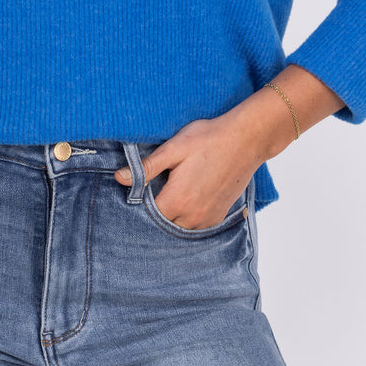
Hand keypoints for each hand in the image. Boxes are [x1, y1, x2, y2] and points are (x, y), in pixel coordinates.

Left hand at [113, 111, 269, 230]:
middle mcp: (193, 215)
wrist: (246, 139)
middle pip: (163, 223)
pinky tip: (188, 198)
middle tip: (158, 188)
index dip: (141, 201)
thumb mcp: (173, 149)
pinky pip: (197, 225)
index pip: (148, 213)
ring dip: (173, 215)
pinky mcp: (219, 215)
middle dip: (157, 209)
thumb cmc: (208, 139)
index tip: (141, 188)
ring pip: (180, 226)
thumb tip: (119, 178)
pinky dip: (188, 217)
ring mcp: (208, 217)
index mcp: (177, 199)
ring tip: (174, 192)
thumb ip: (146, 167)